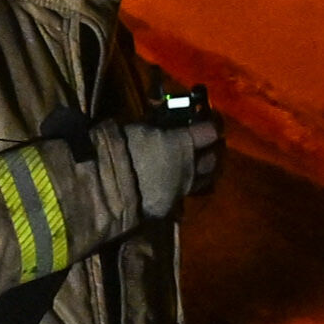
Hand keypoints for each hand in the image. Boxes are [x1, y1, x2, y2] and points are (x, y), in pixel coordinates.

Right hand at [113, 106, 224, 222]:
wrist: (109, 186)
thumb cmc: (122, 150)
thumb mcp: (140, 128)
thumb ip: (158, 125)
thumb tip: (161, 117)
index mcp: (183, 143)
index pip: (211, 131)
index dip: (212, 125)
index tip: (207, 120)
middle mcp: (190, 167)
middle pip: (214, 159)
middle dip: (213, 151)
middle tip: (207, 144)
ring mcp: (183, 189)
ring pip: (205, 180)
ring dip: (205, 172)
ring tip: (198, 165)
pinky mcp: (172, 206)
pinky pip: (185, 195)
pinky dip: (185, 188)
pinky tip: (177, 183)